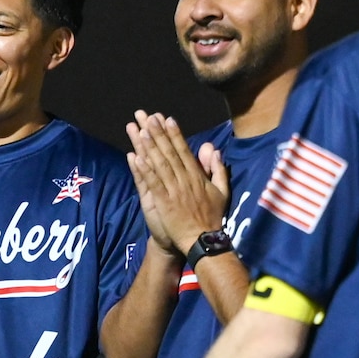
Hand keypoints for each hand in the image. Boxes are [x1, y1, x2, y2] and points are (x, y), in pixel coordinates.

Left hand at [125, 110, 228, 256]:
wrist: (202, 241)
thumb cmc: (211, 218)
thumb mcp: (222, 192)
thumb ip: (219, 170)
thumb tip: (215, 151)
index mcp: (197, 176)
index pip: (184, 151)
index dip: (174, 134)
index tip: (167, 119)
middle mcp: (185, 180)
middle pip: (169, 152)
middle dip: (159, 133)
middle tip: (148, 116)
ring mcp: (174, 190)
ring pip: (160, 164)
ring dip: (150, 146)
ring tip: (141, 130)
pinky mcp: (164, 202)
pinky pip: (153, 182)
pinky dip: (144, 169)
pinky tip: (136, 157)